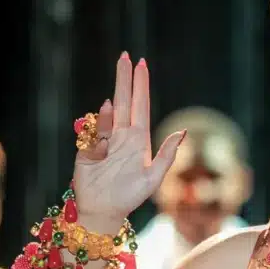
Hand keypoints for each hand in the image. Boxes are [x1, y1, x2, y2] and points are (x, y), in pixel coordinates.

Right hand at [72, 52, 184, 231]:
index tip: (141, 64)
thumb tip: (183, 131)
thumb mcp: (154, 178)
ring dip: (110, 109)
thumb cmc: (131, 196)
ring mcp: (103, 141)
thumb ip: (168, 155)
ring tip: (114, 105)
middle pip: (124, 100)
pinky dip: (97, 132)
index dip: (140, 84)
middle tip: (125, 56)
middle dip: (124, 78)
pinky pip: (91, 136)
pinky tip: (101, 144)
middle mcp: (121, 135)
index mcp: (139, 138)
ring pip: (107, 116)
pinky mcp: (86, 150)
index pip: (141, 105)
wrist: (105, 212)